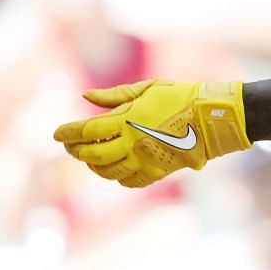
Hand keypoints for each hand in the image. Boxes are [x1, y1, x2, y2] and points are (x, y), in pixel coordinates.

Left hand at [53, 80, 249, 187]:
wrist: (214, 117)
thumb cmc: (182, 96)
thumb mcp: (147, 88)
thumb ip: (114, 95)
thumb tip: (85, 96)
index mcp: (129, 120)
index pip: (86, 131)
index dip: (67, 133)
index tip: (56, 133)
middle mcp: (133, 143)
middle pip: (92, 155)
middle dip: (76, 151)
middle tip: (71, 146)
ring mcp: (146, 160)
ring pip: (107, 172)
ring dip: (94, 166)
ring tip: (91, 157)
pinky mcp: (159, 171)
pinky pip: (130, 181)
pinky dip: (118, 177)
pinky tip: (117, 167)